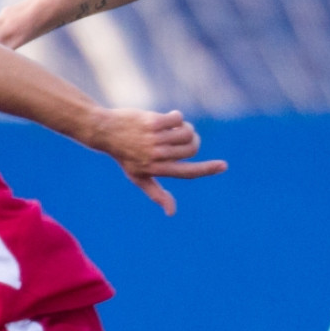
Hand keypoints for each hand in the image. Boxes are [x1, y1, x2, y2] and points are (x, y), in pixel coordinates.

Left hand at [88, 108, 227, 214]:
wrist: (105, 131)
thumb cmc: (124, 156)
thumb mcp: (139, 177)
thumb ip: (157, 193)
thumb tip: (171, 213)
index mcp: (156, 170)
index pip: (188, 172)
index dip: (207, 170)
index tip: (223, 166)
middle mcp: (156, 156)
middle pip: (191, 147)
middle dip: (193, 140)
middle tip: (182, 136)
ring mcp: (153, 138)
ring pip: (186, 132)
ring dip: (185, 127)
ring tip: (173, 127)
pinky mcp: (152, 122)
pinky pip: (177, 118)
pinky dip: (176, 117)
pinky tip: (168, 118)